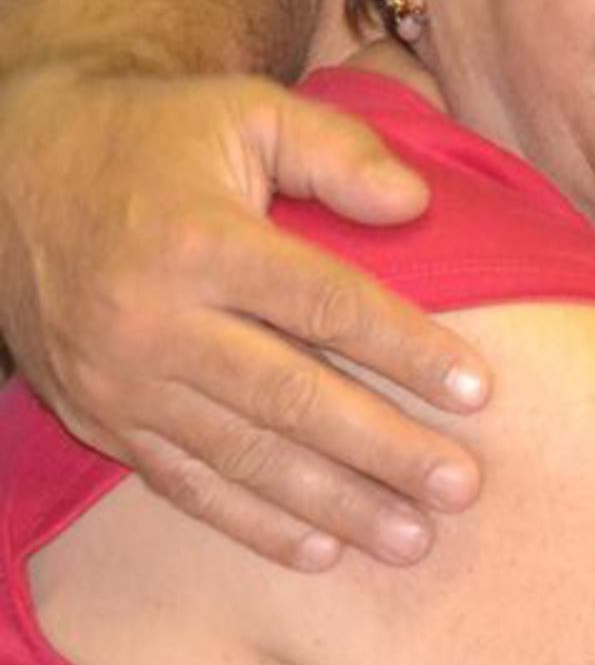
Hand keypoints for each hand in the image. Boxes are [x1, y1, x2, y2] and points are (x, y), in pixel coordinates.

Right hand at [0, 64, 488, 567]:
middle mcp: (156, 321)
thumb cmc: (157, 138)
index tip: (478, 390)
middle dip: (384, 449)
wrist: (12, 169)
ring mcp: (122, 381)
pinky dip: (254, 525)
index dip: (405, 350)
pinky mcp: (101, 419)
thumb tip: (417, 204)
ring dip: (336, 504)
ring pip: (245, 456)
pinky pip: (186, 485)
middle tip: (463, 486)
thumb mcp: (247, 111)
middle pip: (291, 398)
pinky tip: (322, 553)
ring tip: (414, 538)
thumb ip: (337, 150)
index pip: (324, 305)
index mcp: (200, 242)